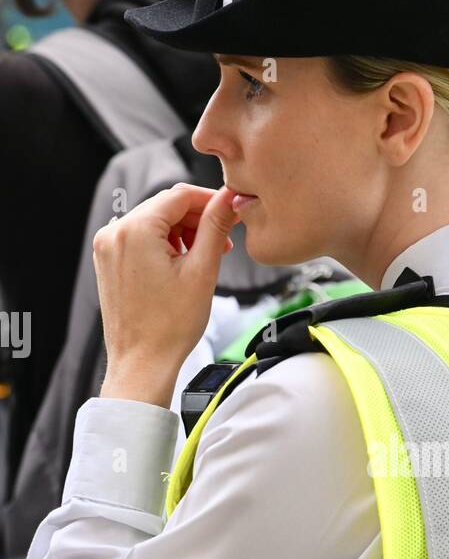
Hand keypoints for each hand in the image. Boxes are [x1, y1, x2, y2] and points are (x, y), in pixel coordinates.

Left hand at [93, 183, 240, 406]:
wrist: (143, 363)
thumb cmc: (170, 326)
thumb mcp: (202, 271)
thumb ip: (215, 227)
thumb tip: (230, 198)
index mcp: (135, 230)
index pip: (179, 195)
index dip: (210, 200)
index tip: (231, 210)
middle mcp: (115, 232)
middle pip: (165, 207)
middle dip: (197, 219)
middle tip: (224, 241)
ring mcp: (107, 247)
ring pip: (153, 222)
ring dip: (182, 232)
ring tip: (204, 257)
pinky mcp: (108, 261)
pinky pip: (140, 238)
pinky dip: (163, 244)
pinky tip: (182, 263)